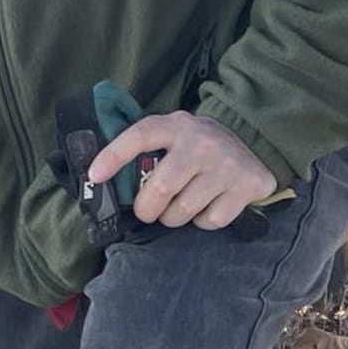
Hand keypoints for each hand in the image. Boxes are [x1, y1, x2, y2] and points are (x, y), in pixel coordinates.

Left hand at [87, 111, 277, 231]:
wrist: (252, 142)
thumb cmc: (196, 146)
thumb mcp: (172, 135)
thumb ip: (145, 150)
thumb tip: (102, 179)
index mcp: (175, 126)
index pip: (140, 136)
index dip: (114, 155)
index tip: (95, 176)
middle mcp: (201, 143)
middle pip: (161, 189)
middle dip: (146, 209)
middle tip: (147, 211)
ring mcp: (226, 164)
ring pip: (183, 210)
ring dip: (172, 218)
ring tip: (177, 208)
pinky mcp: (247, 185)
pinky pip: (211, 220)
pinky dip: (202, 222)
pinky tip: (206, 206)